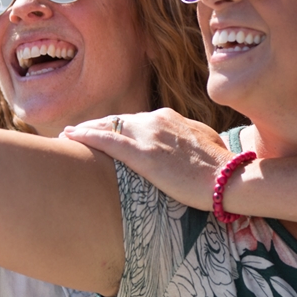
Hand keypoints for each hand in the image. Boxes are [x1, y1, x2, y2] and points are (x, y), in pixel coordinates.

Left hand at [62, 109, 232, 208]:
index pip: (135, 120)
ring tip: (67, 135)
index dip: (117, 125)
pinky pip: (107, 140)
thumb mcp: (204, 144)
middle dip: (96, 126)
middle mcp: (156, 121)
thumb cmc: (221, 167)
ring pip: (108, 127)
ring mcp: (148, 135)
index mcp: (170, 118)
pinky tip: (70, 136)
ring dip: (85, 130)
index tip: (104, 130)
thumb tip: (185, 146)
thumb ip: (187, 139)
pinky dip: (86, 136)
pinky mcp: (143, 154)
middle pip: (118, 121)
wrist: (229, 178)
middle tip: (76, 132)